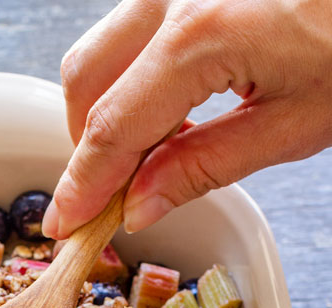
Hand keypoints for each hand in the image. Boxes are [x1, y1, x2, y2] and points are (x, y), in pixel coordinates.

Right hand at [42, 0, 331, 238]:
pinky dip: (134, 78)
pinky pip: (132, 31)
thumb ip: (205, 167)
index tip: (66, 224)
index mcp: (200, 34)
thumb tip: (139, 206)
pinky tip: (174, 109)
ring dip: (111, 111)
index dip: (84, 185)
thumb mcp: (295, 123)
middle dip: (89, 148)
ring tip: (159, 152)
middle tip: (114, 198)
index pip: (113, 128)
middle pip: (86, 81)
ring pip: (101, 52)